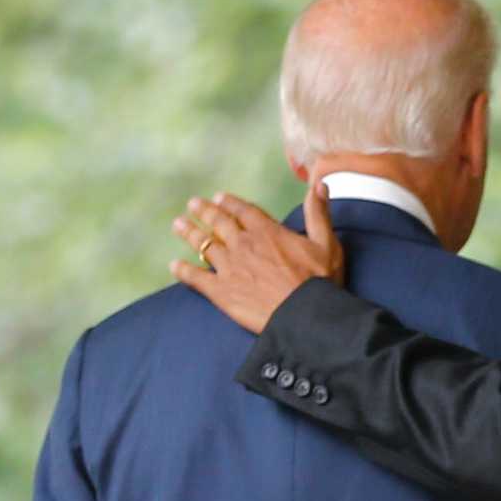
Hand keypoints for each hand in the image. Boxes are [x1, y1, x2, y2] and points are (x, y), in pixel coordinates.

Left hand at [171, 182, 342, 333]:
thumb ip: (318, 213)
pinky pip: (196, 278)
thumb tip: (320, 184)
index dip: (229, 203)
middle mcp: (244, 244)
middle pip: (219, 223)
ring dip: (190, 233)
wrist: (302, 315)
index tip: (218, 197)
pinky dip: (184, 271)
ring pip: (204, 244)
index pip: (243, 211)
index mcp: (267, 232)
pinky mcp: (221, 291)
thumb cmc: (318, 282)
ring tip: (178, 224)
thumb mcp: (326, 243)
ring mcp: (230, 267)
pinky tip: (174, 266)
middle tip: (193, 204)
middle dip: (205, 211)